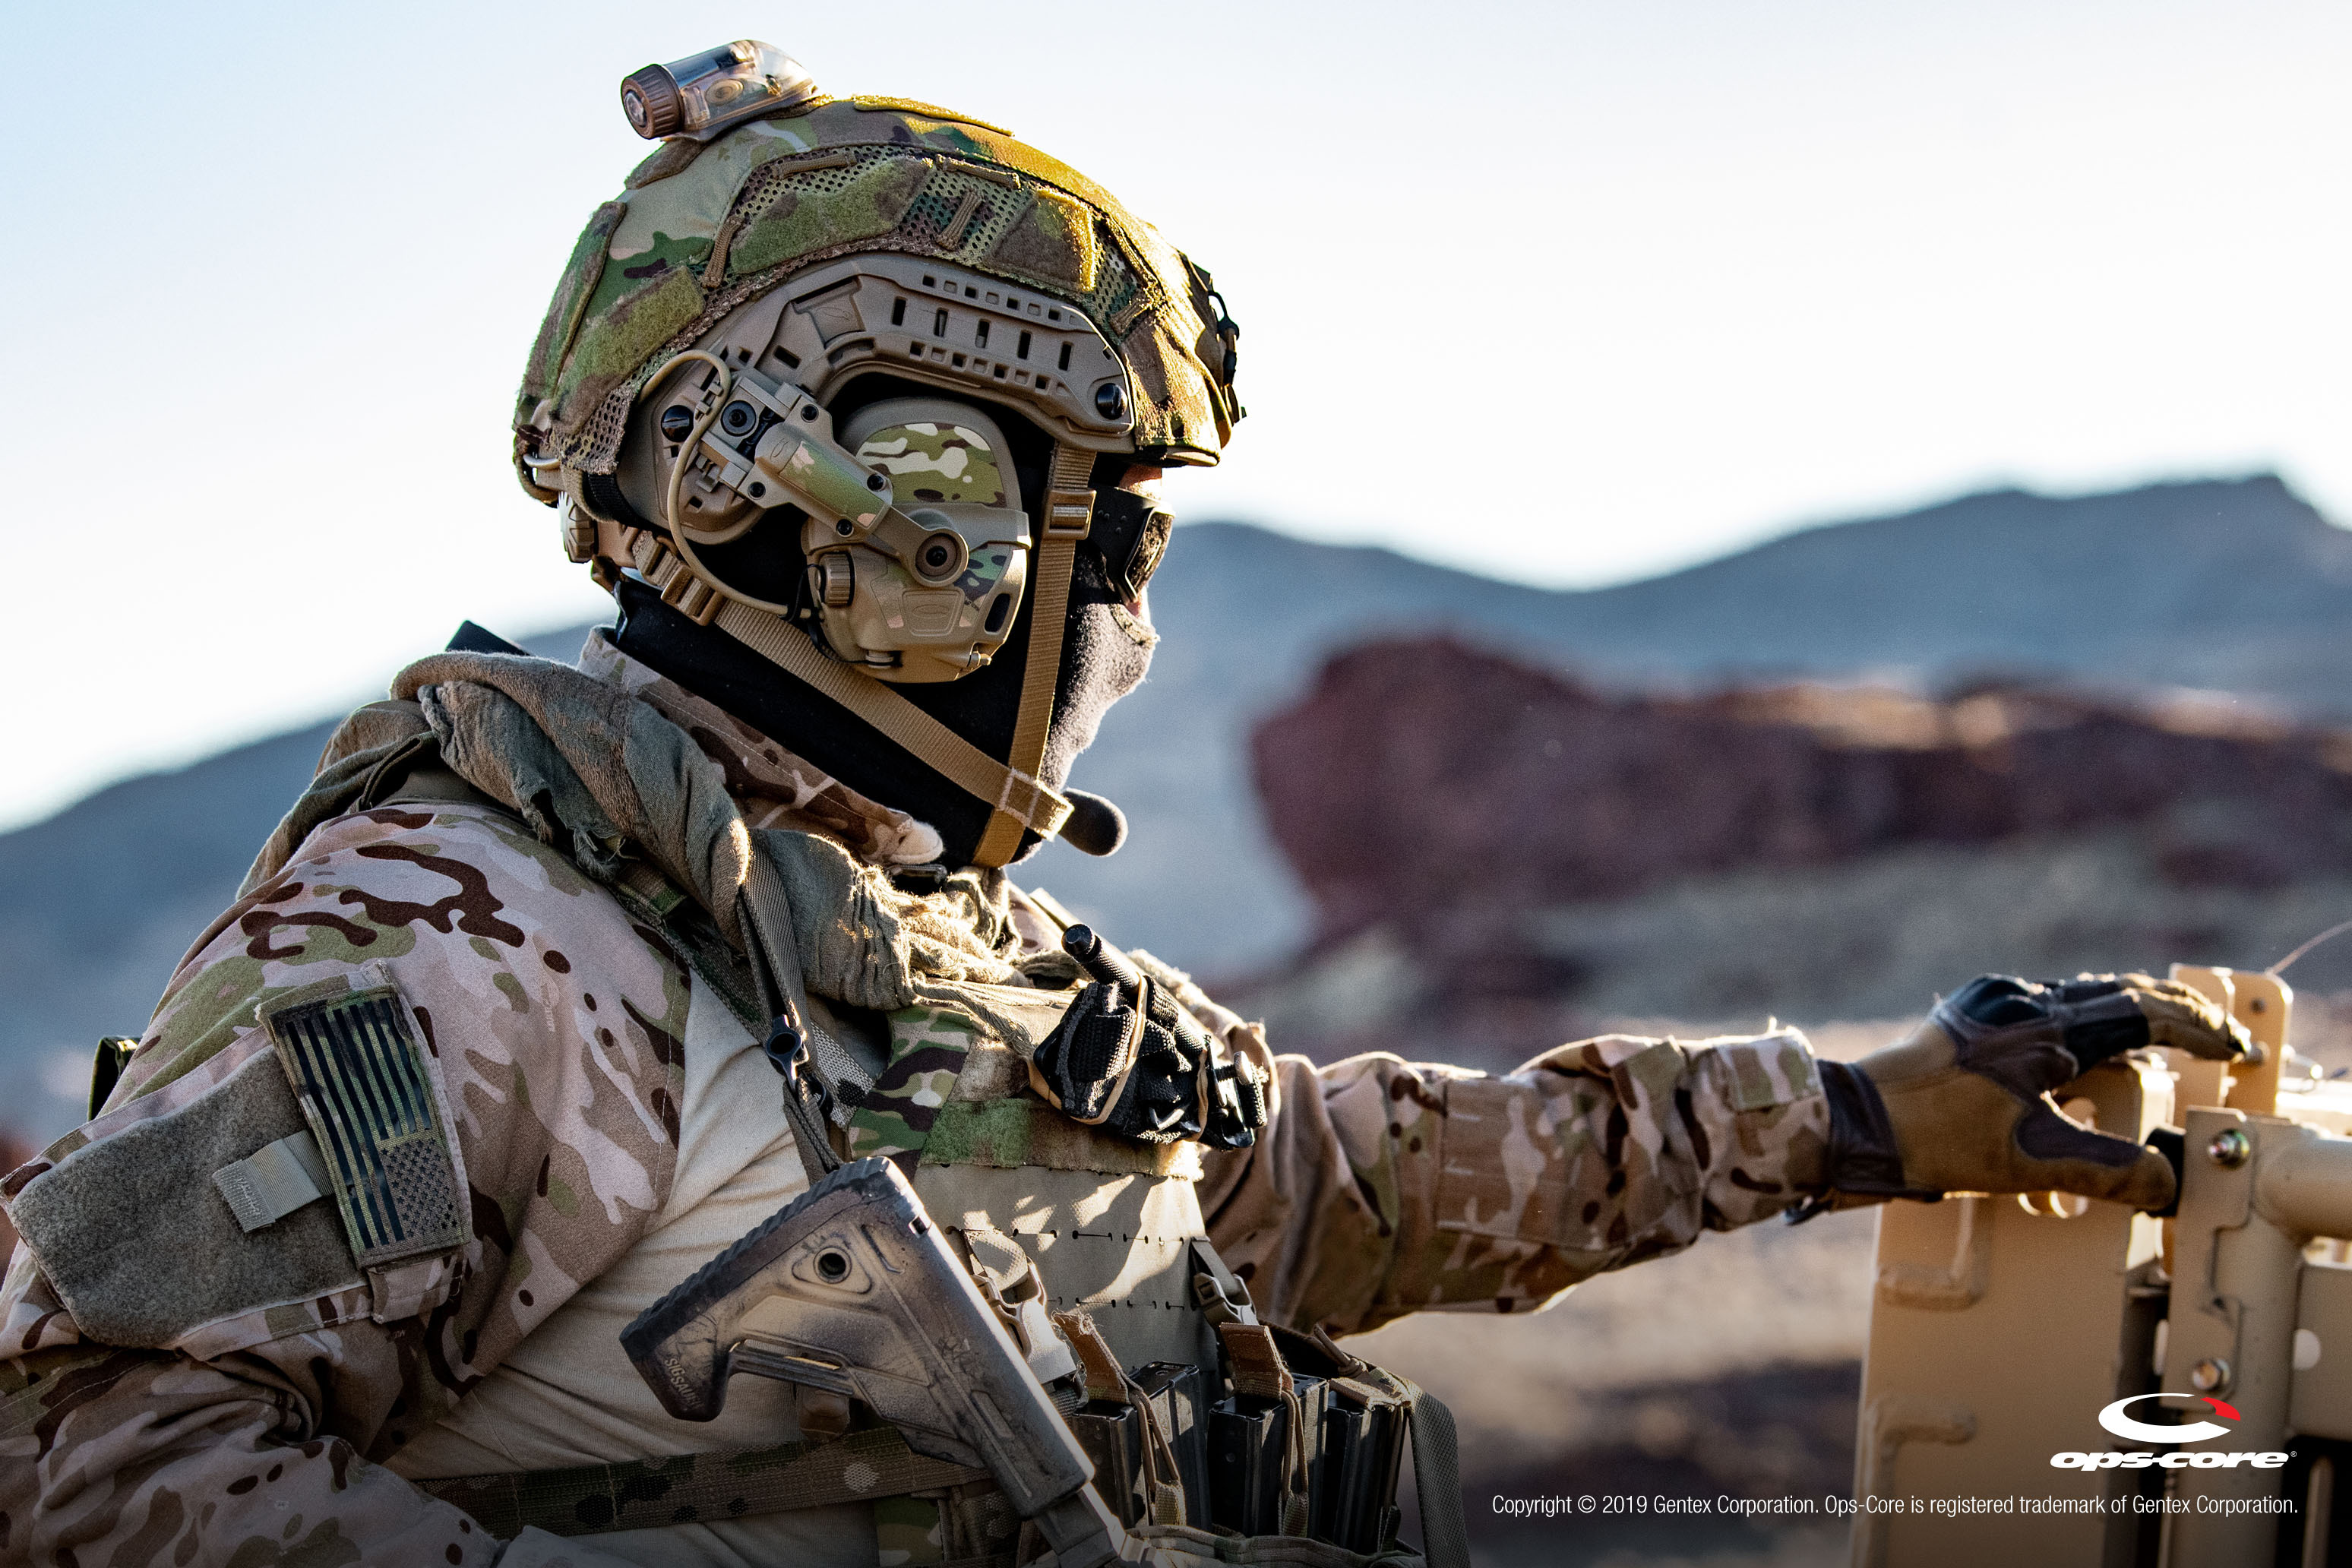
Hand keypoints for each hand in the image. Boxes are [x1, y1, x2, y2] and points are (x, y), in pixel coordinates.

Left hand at [1820, 973, 2247, 1210]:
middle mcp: (2016, 1001)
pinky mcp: (1965, 1017)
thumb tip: (2168, 1180)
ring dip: (2125, 1016)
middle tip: (2213, 1037)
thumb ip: (2108, 1169)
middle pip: (2115, 994)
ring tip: (2162, 1044)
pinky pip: (2042, 1007)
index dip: (2196, 1032)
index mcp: (2041, 1027)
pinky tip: (2084, 1053)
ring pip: (2078, 997)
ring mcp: (1987, 1003)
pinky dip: (2080, 1023)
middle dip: (2172, 1016)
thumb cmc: (1934, 1141)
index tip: (2232, 1051)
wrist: (1850, 1124)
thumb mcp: (2031, 1163)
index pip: (2142, 1015)